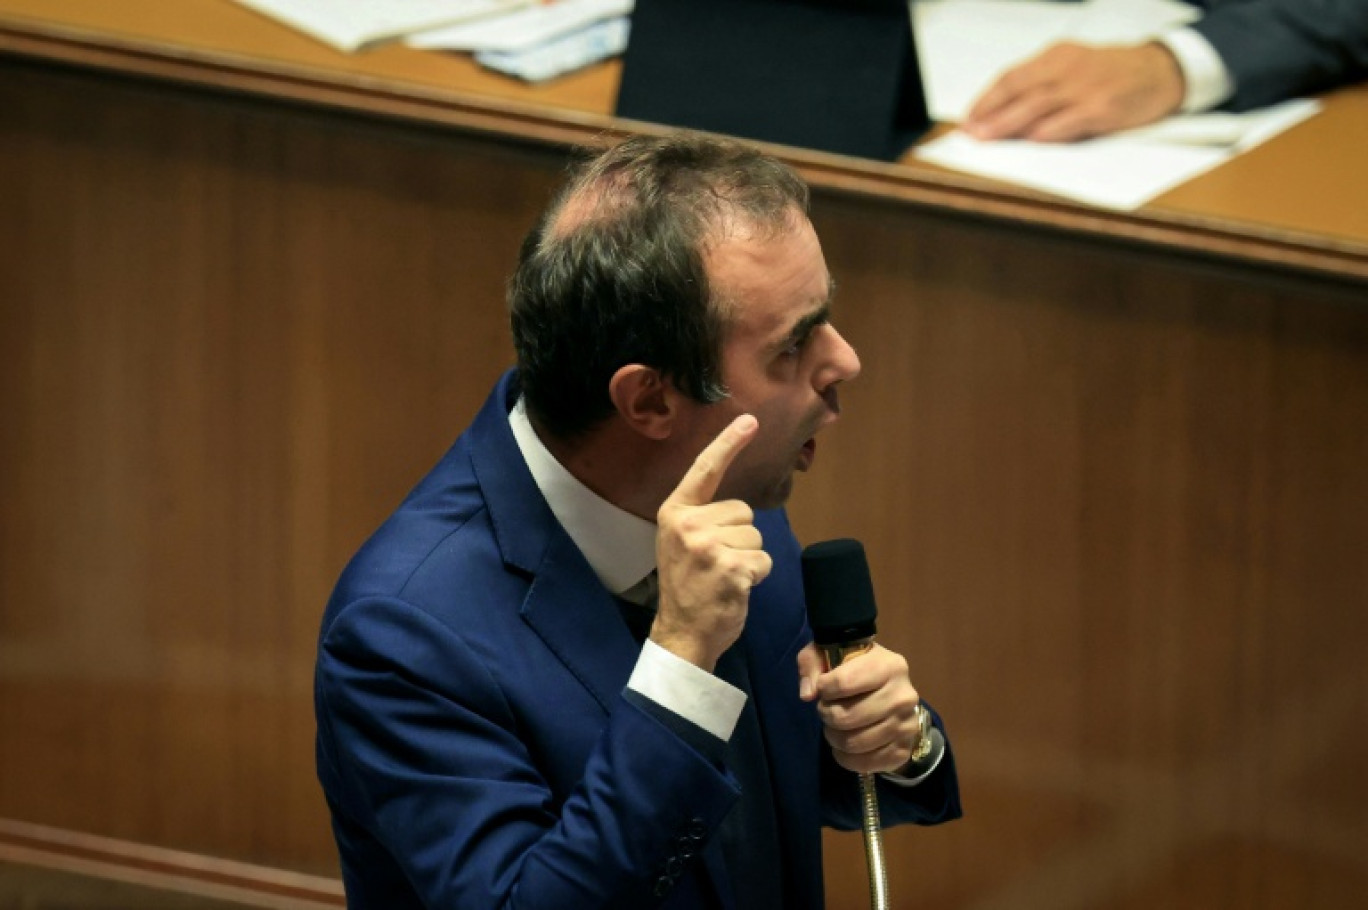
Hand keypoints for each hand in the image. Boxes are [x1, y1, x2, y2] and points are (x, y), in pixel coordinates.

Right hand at [653, 415, 772, 670]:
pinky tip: (734, 589)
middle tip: (715, 564)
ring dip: (749, 558)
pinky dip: (756, 576)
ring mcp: (708, 546)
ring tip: (723, 577)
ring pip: (757, 536)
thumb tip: (740, 507)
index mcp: (674, 513)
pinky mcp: (730, 567)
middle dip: (740, 537)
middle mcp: (688, 524)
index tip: (749, 420)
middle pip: (744, 512)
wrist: (681, 634)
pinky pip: (763, 560)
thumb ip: (702, 519)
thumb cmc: (688, 587)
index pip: (705, 469)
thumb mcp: (680, 543)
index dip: (728, 443)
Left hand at [796, 643, 922, 774]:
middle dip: (827, 715)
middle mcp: (904, 695)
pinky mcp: (904, 749)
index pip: (843, 682)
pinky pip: (865, 763)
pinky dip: (847, 758)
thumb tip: (808, 694)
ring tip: (835, 727)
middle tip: (827, 710)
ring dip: (834, 737)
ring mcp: (907, 725)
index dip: (824, 689)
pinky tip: (845, 746)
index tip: (823, 688)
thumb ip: (812, 664)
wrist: (889, 692)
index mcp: (889, 665)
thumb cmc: (856, 670)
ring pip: (854, 743)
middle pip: (847, 717)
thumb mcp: (829, 654)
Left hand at [963, 41, 1185, 141]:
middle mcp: (1068, 67)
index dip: (987, 99)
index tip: (969, 119)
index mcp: (1057, 55)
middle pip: (1020, 90)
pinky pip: (1071, 120)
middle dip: (991, 114)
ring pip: (1039, 105)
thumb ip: (1042, 86)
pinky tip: (1033, 139)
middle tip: (971, 133)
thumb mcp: (1073, 67)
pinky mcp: (1104, 106)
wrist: (1161, 70)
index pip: (1012, 76)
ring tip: (989, 139)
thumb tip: (1003, 115)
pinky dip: (1050, 130)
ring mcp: (1086, 86)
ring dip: (1010, 124)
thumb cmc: (1112, 74)